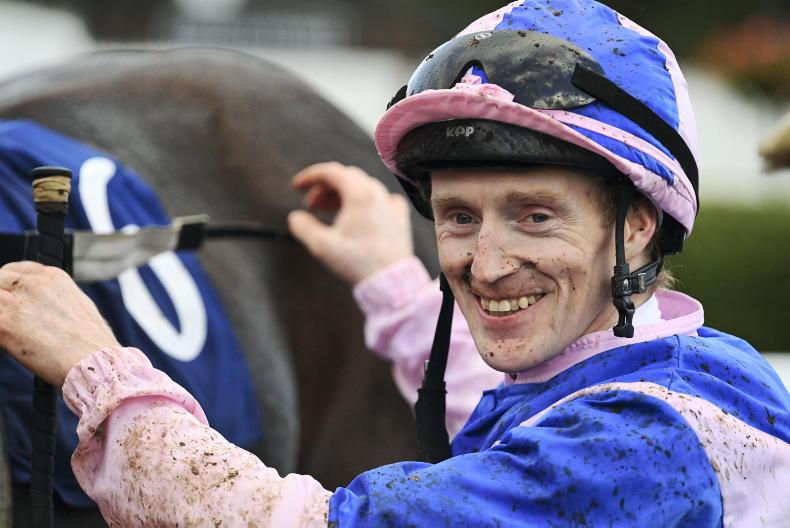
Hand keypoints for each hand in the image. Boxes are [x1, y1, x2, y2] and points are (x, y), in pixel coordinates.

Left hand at [0, 261, 120, 385]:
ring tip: (11, 330)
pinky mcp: (4, 323)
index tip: (11, 296)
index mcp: (53, 277)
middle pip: (0, 279)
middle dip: (2, 296)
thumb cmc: (92, 342)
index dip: (11, 283)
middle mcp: (34, 284)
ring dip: (1, 313)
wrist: (93, 361)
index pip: (19, 269)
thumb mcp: (79, 306)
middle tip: (10, 315)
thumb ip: (54, 299)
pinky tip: (8, 343)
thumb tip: (41, 308)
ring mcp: (17, 302)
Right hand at [288, 162, 413, 284]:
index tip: (296, 186)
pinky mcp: (399, 217)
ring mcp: (391, 204)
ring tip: (329, 210)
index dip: (310, 176)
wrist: (391, 281)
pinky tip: (358, 214)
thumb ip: (303, 227)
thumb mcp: (322, 246)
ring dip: (342, 194)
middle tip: (311, 204)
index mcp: (359, 194)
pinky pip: (380, 199)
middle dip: (325, 187)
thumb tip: (295, 217)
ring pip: (363, 187)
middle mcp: (377, 194)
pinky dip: (364, 201)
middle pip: (346, 177)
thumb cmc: (358, 263)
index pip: (331, 172)